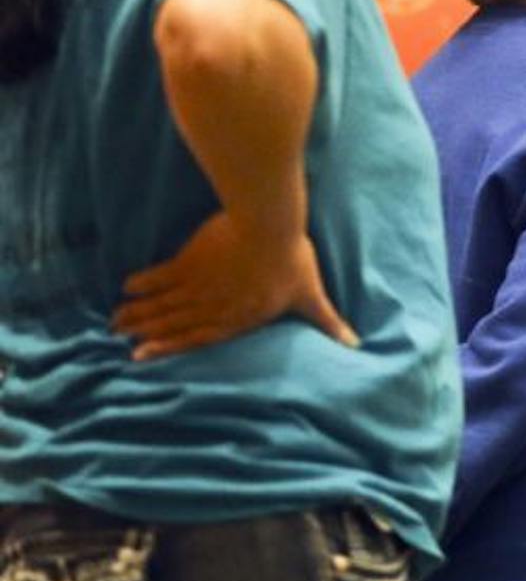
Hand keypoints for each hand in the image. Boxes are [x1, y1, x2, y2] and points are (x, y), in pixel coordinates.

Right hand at [113, 211, 355, 360]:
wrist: (269, 225)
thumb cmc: (293, 258)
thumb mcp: (312, 294)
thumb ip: (328, 321)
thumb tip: (355, 344)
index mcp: (241, 317)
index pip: (202, 338)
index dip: (174, 348)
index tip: (147, 356)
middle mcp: (214, 306)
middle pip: (175, 324)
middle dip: (149, 333)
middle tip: (123, 340)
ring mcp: (199, 285)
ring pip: (163, 304)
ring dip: (139, 313)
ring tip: (115, 321)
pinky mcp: (189, 261)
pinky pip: (160, 276)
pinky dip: (143, 283)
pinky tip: (127, 287)